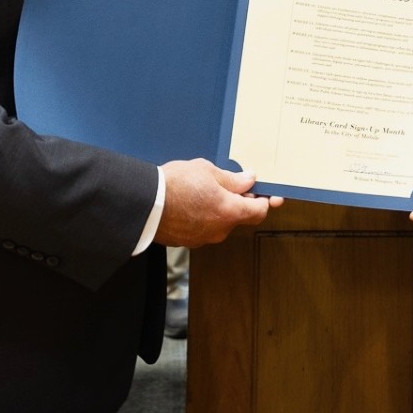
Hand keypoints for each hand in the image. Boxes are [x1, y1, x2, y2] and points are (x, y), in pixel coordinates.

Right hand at [154, 158, 277, 246]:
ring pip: (220, 223)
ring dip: (219, 209)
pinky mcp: (188, 241)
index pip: (259, 211)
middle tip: (232, 185)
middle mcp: (220, 230)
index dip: (265, 200)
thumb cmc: (174, 185)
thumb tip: (248, 181)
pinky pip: (204, 228)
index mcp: (229, 212)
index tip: (269, 194)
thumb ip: (232, 179)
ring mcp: (203, 238)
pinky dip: (204, 217)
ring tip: (203, 190)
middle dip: (239, 202)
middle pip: (239, 217)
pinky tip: (191, 203)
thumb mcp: (207, 171)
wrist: (144, 205)